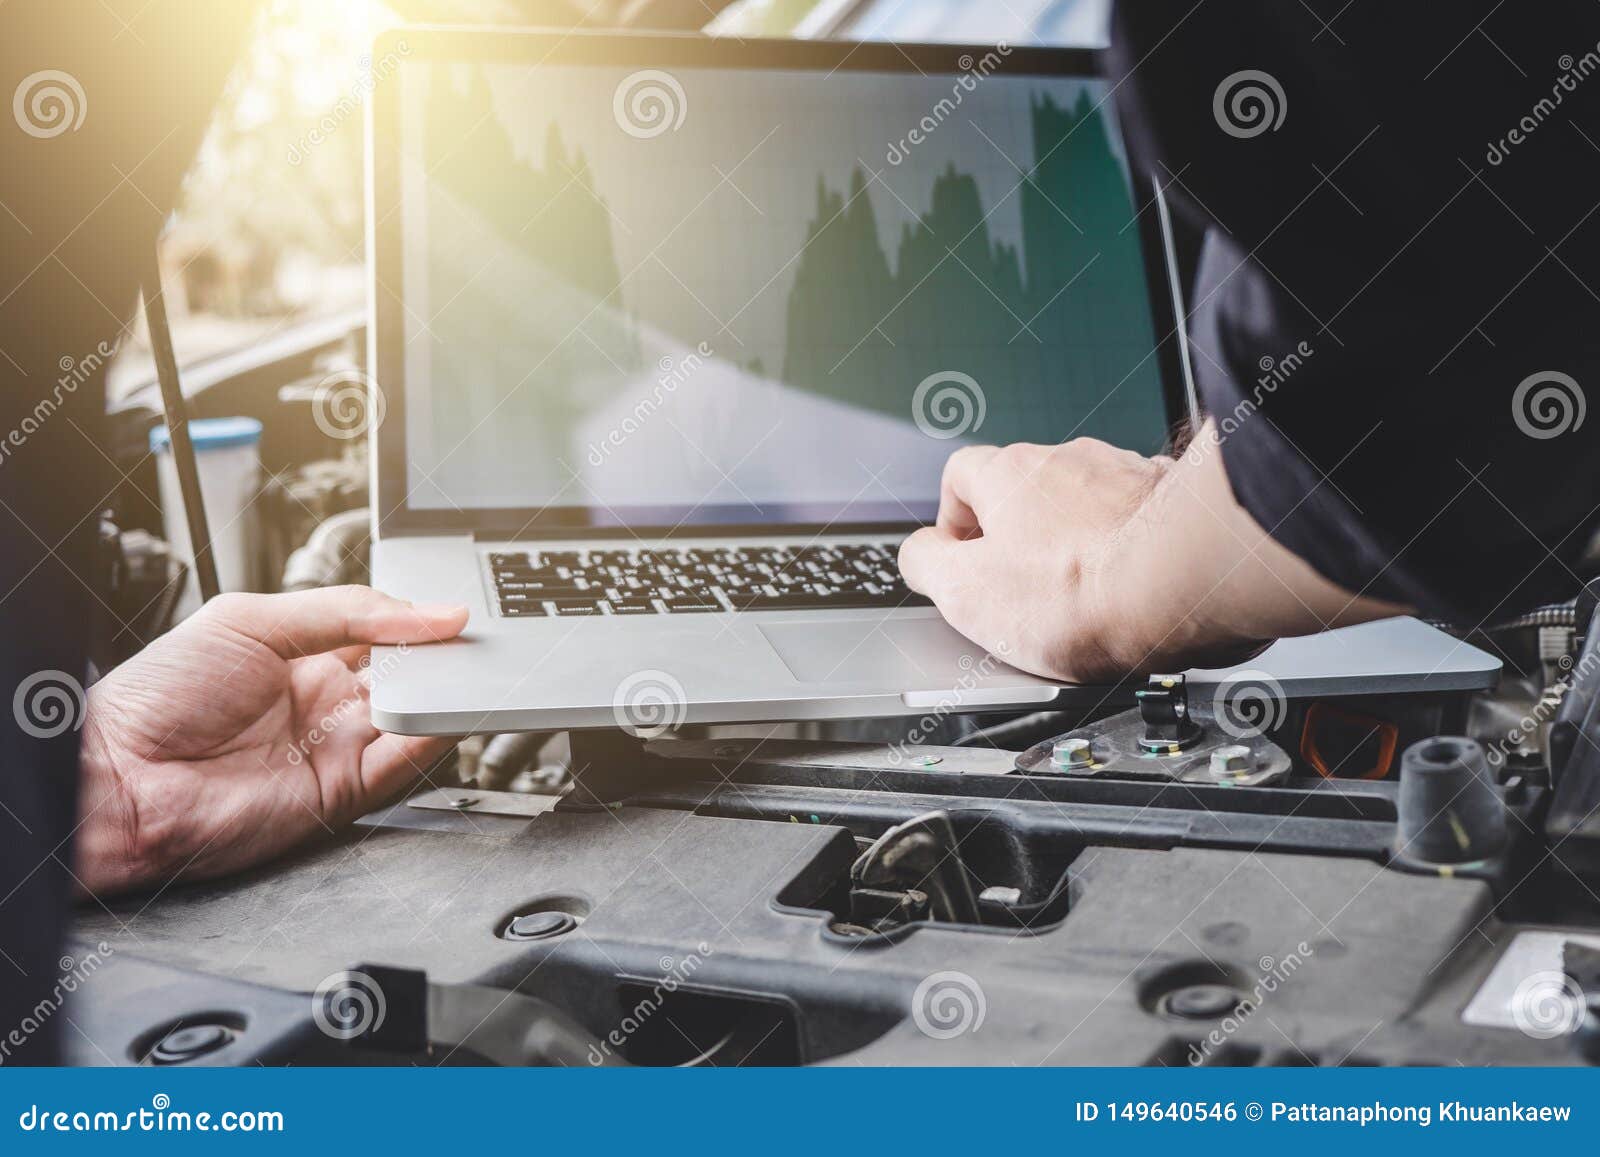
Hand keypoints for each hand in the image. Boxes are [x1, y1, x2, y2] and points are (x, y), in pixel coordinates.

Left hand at [76, 586, 467, 895]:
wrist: (121, 777)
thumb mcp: (251, 619)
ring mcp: (338, 748)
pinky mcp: (344, 792)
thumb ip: (343, 610)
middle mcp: (327, 704)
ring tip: (464, 668)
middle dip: (442, 657)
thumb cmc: (156, 697)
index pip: (385, 633)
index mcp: (305, 656)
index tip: (450, 611)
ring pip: (417, 716)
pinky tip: (443, 707)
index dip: (419, 621)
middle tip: (468, 640)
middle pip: (410, 675)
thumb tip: (424, 611)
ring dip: (445, 693)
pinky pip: (404, 762)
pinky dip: (433, 734)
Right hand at [898, 439, 1176, 681]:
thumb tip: (920, 555)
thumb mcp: (965, 592)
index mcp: (1009, 475)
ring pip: (1087, 503)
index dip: (956, 520)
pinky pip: (1140, 517)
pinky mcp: (1176, 499)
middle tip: (1027, 589)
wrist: (1185, 584)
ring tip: (1087, 594)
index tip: (965, 558)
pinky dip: (1132, 545)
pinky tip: (1135, 583)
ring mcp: (1126, 473)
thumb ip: (926, 565)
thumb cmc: (1081, 592)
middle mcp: (1069, 460)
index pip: (961, 475)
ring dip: (1079, 540)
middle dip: (1023, 536)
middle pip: (1028, 491)